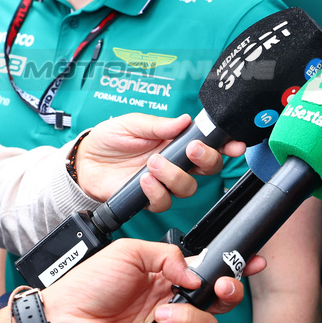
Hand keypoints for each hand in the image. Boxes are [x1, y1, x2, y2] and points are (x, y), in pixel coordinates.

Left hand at [41, 239, 258, 322]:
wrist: (64, 320)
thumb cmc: (90, 284)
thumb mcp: (131, 252)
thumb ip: (169, 256)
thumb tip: (195, 273)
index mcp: (167, 276)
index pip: (208, 271)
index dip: (233, 267)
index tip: (254, 262)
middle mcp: (171, 302)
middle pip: (219, 302)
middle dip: (228, 293)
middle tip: (219, 288)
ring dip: (187, 317)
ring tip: (159, 313)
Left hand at [73, 113, 247, 211]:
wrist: (86, 161)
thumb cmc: (111, 138)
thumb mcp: (133, 123)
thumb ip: (158, 124)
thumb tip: (184, 120)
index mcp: (177, 141)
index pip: (209, 144)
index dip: (227, 145)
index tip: (235, 144)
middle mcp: (176, 163)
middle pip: (208, 168)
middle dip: (206, 159)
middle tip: (190, 150)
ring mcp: (164, 182)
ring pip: (188, 187)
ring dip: (174, 175)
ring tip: (153, 162)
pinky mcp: (150, 198)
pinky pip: (164, 201)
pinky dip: (156, 191)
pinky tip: (143, 179)